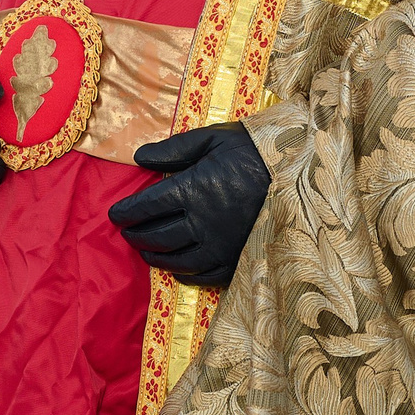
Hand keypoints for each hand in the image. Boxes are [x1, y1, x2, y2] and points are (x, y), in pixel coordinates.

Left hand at [107, 124, 271, 287]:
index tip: (115, 214)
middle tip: (127, 232)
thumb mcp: (212, 139)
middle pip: (158, 236)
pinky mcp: (239, 259)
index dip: (127, 212)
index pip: (148, 206)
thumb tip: (139, 158)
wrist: (299, 172)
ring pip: (178, 260)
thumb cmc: (253, 150)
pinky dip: (187, 275)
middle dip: (137, 234)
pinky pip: (206, 275)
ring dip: (156, 257)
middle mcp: (203, 221)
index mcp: (193, 189)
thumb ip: (173, 150)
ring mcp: (221, 244)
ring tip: (145, 252)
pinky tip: (178, 271)